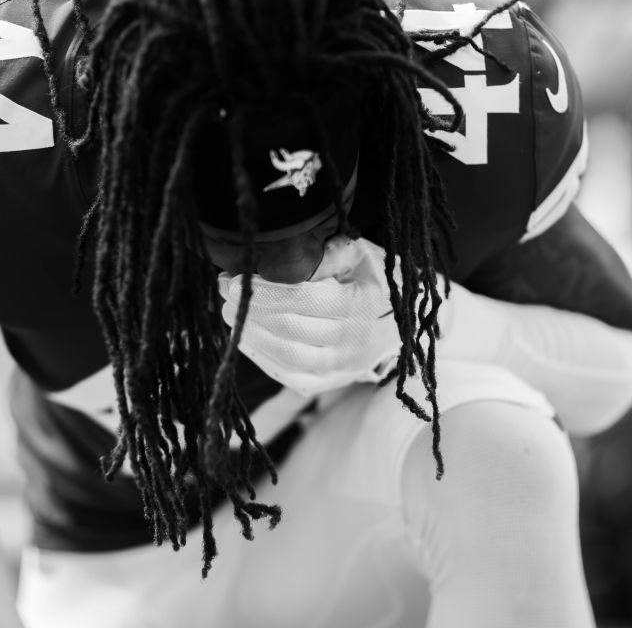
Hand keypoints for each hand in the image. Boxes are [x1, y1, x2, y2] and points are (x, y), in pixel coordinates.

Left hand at [217, 238, 402, 396]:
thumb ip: (332, 254)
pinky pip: (290, 377)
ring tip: (229, 313)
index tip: (237, 278)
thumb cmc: (378, 283)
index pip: (303, 299)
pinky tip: (244, 339)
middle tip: (226, 291)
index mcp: (359, 305)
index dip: (265, 291)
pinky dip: (263, 359)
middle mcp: (351, 341)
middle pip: (289, 328)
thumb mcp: (364, 258)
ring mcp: (340, 367)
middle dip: (250, 309)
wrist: (405, 324)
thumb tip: (293, 251)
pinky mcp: (330, 382)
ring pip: (287, 355)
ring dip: (251, 335)